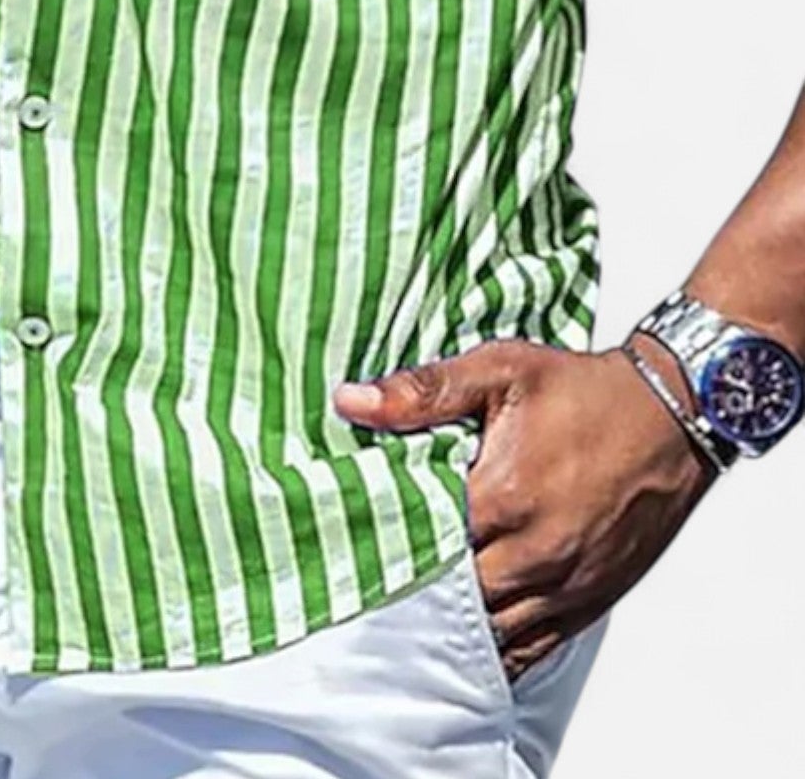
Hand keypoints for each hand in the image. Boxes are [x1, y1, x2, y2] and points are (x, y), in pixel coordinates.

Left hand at [332, 339, 715, 682]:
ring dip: (452, 622)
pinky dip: (498, 647)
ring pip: (490, 630)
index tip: (348, 536)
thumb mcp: (499, 372)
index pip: (421, 541)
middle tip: (370, 574)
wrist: (670, 414)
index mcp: (504, 498)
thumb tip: (351, 401)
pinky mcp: (590, 599)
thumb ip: (423, 391)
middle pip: (450, 595)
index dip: (382, 541)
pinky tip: (468, 638)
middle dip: (411, 586)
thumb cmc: (584, 390)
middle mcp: (535, 554)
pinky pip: (534, 647)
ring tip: (410, 606)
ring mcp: (566, 585)